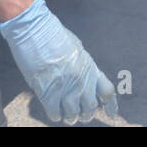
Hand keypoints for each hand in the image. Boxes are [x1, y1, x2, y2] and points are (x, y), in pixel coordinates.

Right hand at [0, 0, 117, 123]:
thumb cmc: (53, 35)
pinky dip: (55, 115)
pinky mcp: (48, 93)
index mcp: (90, 67)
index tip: (111, 114)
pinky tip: (53, 111)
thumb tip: (83, 78)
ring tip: (66, 115)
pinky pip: (55, 114)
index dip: (111, 106)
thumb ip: (82, 65)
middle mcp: (82, 80)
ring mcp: (66, 88)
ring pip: (73, 115)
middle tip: (80, 114)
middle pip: (91, 108)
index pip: (107, 91)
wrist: (35, 30)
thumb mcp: (76, 48)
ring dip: (69, 117)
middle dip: (86, 114)